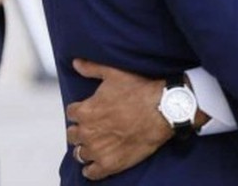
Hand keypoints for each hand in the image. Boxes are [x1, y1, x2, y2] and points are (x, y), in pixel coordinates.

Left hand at [66, 59, 170, 180]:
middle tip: (96, 126)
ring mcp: (97, 150)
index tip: (91, 109)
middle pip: (73, 134)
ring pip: (80, 153)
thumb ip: (92, 68)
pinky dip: (92, 169)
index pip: (72, 112)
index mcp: (85, 111)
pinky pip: (91, 172)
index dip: (82, 110)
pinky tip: (98, 163)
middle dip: (82, 129)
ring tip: (98, 144)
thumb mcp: (116, 73)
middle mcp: (87, 132)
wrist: (165, 109)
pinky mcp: (110, 164)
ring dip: (86, 148)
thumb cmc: (141, 90)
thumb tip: (76, 63)